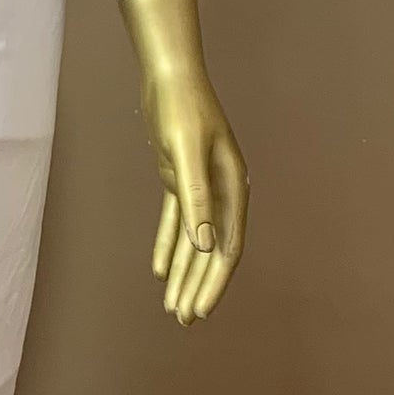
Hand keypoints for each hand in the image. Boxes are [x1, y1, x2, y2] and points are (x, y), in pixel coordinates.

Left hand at [122, 0, 248, 326]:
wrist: (169, 75)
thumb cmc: (180, 109)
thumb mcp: (185, 153)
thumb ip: (196, 198)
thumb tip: (204, 245)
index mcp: (232, 188)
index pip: (225, 247)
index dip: (213, 282)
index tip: (199, 310)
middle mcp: (222, 191)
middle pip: (211, 251)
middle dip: (198, 286)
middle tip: (184, 320)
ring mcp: (201, 186)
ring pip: (193, 240)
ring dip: (184, 273)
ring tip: (173, 307)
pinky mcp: (180, 178)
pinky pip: (176, 221)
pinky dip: (169, 246)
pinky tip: (161, 271)